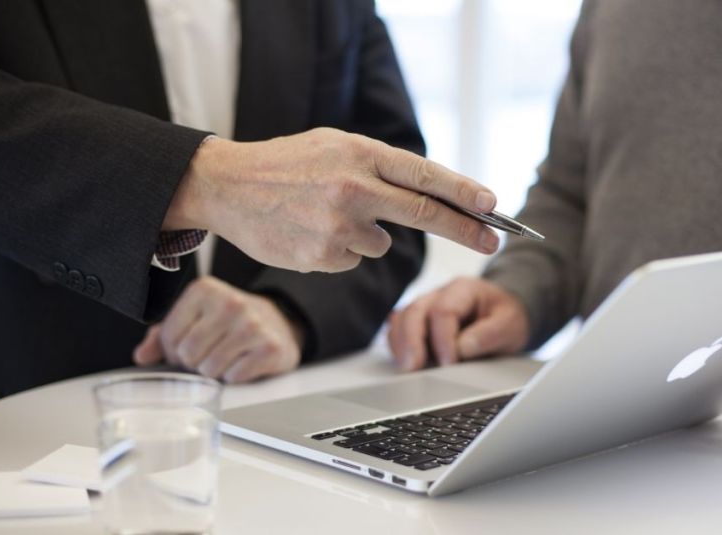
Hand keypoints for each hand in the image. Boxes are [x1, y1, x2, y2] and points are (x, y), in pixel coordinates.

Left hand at [132, 276, 302, 382]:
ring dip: (214, 372)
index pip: (169, 337)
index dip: (174, 350)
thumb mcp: (194, 318)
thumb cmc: (228, 323)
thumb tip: (142, 356)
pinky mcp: (270, 347)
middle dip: (194, 363)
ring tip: (226, 357)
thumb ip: (163, 335)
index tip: (188, 345)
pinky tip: (243, 362)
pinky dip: (235, 376)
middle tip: (208, 354)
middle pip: (188, 354)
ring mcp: (252, 325)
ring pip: (210, 369)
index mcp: (204, 290)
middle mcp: (230, 303)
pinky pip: (234, 377)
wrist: (277, 323)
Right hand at [164, 128, 500, 272]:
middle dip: (466, 229)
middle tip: (494, 240)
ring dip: (366, 234)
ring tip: (324, 214)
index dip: (464, 193)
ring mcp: (338, 225)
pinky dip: (340, 250)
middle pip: (425, 214)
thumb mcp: (334, 146)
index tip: (493, 206)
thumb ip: (378, 167)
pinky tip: (310, 231)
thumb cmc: (286, 164)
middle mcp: (354, 188)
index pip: (425, 176)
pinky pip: (353, 259)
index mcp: (360, 154)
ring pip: (381, 243)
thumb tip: (428, 194)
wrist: (227, 186)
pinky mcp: (322, 256)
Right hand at [387, 277, 529, 370]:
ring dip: (400, 344)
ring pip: (401, 319)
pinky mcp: (418, 322)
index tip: (449, 363)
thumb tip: (462, 348)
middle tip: (413, 367)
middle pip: (415, 311)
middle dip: (412, 341)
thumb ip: (489, 334)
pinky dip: (397, 345)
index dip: (443, 339)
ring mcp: (426, 307)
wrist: (504, 315)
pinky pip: (398, 329)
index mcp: (463, 289)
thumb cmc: (505, 318)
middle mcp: (439, 294)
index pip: (443, 311)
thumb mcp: (510, 324)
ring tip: (406, 367)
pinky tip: (404, 361)